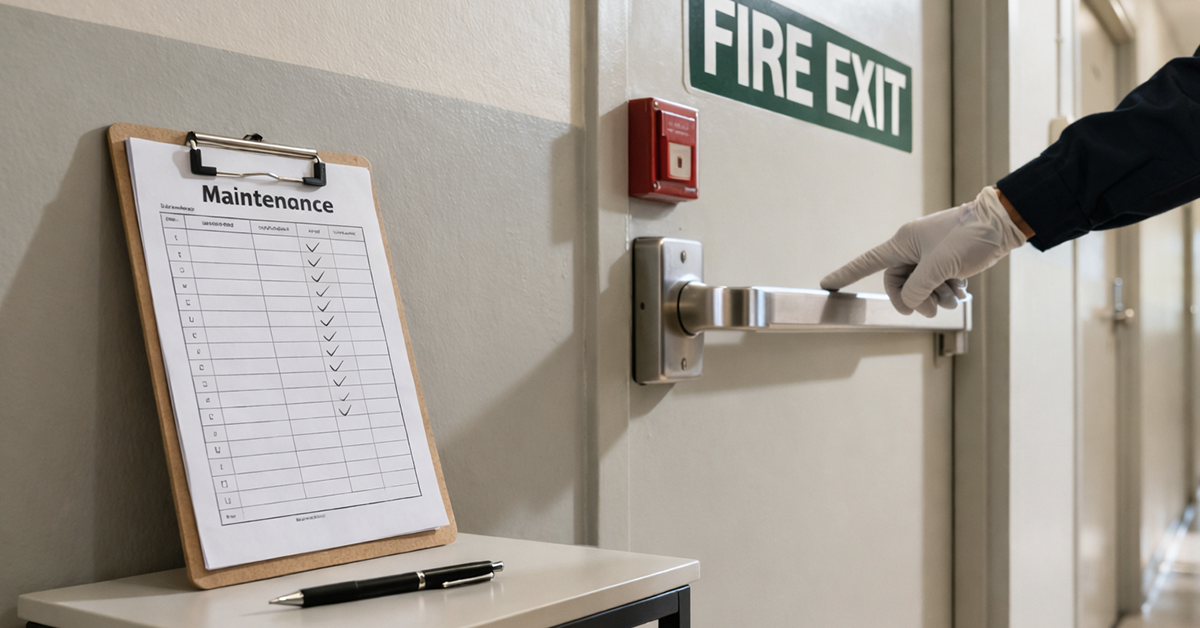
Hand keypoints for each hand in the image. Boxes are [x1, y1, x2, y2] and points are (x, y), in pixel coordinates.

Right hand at [819, 187, 1027, 316]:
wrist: (1001, 225)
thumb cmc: (969, 237)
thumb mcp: (938, 267)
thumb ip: (917, 288)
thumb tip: (908, 301)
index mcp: (903, 242)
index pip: (867, 262)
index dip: (846, 274)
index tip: (827, 284)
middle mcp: (914, 247)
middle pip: (900, 283)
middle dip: (915, 298)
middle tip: (931, 310)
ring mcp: (931, 253)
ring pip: (922, 285)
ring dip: (937, 296)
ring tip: (955, 297)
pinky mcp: (947, 258)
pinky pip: (937, 282)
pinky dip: (948, 289)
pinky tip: (962, 288)